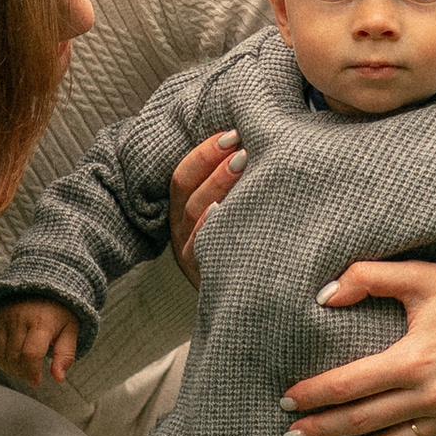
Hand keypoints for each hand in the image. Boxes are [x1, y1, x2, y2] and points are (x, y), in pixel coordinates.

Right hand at [0, 300, 79, 394]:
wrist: (40, 285)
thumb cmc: (57, 311)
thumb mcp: (70, 329)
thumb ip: (65, 354)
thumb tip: (58, 378)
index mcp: (42, 321)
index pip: (30, 354)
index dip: (31, 373)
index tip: (36, 381)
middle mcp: (19, 318)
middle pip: (14, 358)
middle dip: (22, 372)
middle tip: (31, 372)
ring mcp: (3, 318)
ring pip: (0, 355)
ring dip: (10, 367)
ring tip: (22, 365)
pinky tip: (10, 357)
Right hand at [169, 128, 244, 285]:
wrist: (254, 303)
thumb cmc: (249, 247)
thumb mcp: (232, 215)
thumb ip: (232, 184)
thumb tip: (248, 141)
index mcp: (183, 215)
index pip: (183, 177)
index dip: (203, 152)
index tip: (232, 132)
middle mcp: (182, 234)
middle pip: (189, 192)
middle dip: (215, 164)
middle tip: (244, 145)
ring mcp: (190, 256)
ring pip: (196, 214)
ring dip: (219, 185)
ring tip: (245, 163)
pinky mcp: (204, 277)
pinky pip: (202, 248)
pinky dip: (211, 226)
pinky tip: (227, 208)